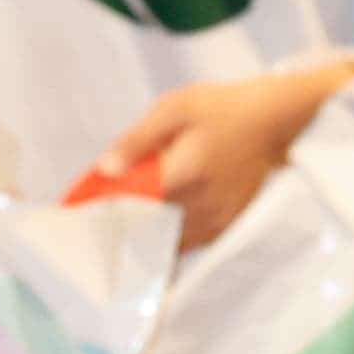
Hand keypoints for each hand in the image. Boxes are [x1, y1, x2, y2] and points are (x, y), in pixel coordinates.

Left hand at [95, 62, 351, 247]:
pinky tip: (148, 234)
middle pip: (144, 231)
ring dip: (139, 241)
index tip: (77, 217)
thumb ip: (138, 140)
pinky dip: (164, 242)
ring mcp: (216, 220)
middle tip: (90, 230)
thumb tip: (105, 169)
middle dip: (116, 231)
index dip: (102, 215)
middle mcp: (200, 204)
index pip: (130, 208)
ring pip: (164, 244)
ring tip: (114, 234)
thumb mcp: (176, 108)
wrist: (276, 122)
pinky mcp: (225, 227)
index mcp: (183, 173)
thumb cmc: (222, 109)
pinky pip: (186, 245)